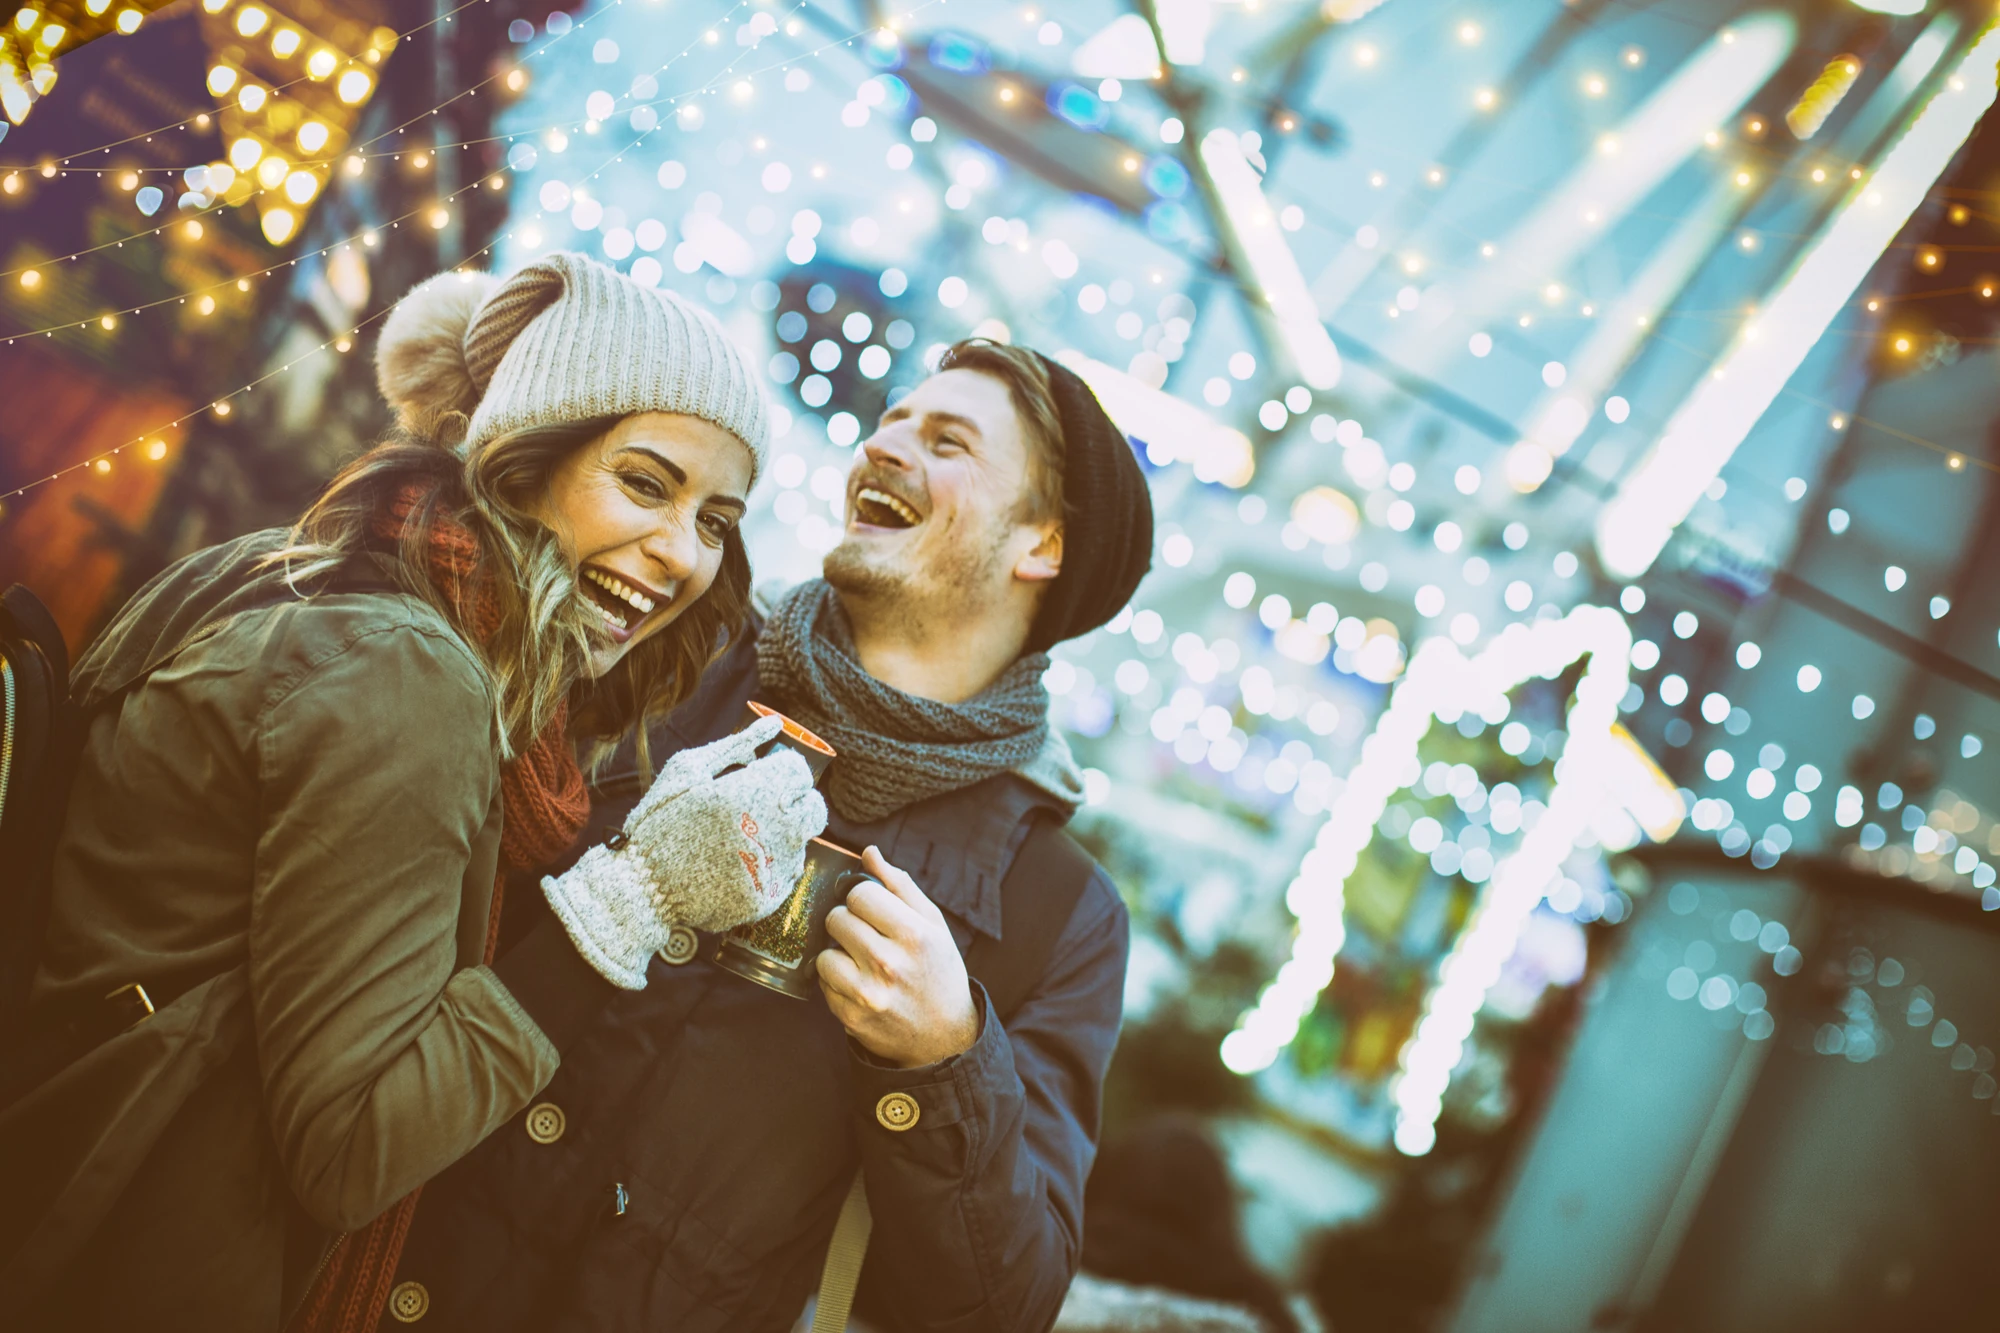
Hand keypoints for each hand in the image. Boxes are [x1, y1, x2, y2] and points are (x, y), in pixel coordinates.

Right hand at [542, 715, 827, 986]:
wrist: (644, 887)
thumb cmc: (661, 821)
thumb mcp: (689, 770)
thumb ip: (737, 744)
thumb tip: (775, 723)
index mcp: (758, 791)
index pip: (799, 771)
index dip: (781, 771)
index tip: (762, 778)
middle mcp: (777, 829)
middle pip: (813, 808)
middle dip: (793, 803)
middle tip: (760, 807)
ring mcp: (776, 867)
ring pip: (802, 842)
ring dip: (780, 835)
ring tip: (740, 839)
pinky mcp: (771, 899)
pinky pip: (786, 874)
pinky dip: (769, 867)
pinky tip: (737, 865)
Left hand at [816, 846, 979, 1068]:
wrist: (944, 1037)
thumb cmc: (938, 971)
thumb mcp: (932, 924)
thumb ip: (900, 886)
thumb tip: (868, 853)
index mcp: (914, 934)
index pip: (859, 895)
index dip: (860, 899)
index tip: (869, 909)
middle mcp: (889, 963)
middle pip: (837, 919)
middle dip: (847, 923)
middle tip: (865, 936)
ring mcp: (867, 993)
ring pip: (824, 952)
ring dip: (837, 953)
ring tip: (859, 962)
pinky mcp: (850, 1017)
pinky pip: (823, 983)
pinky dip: (836, 981)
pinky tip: (858, 985)